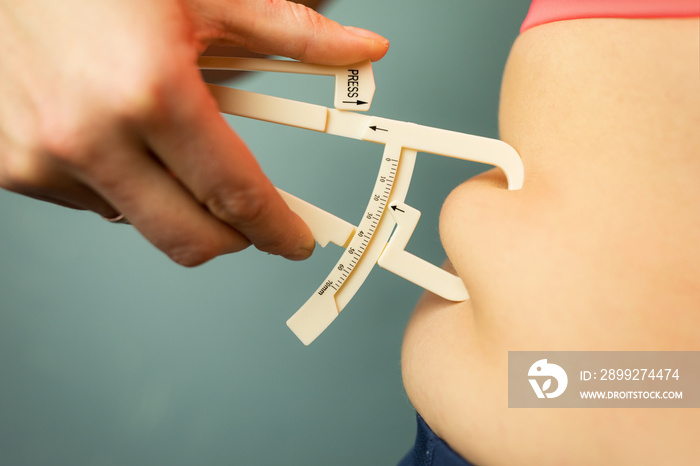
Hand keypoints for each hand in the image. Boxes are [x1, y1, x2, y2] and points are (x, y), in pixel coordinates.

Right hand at [0, 0, 387, 264]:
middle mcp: (92, 136)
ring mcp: (44, 158)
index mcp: (151, 91)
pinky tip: (115, 133)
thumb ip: (293, 35)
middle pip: (191, 237)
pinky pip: (93, 202)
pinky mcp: (12, 167)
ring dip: (171, 197)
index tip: (293, 240)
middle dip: (234, 235)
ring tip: (166, 138)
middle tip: (251, 215)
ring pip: (141, 221)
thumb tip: (361, 49)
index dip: (276, 227)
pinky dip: (121, 182)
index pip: (236, 194)